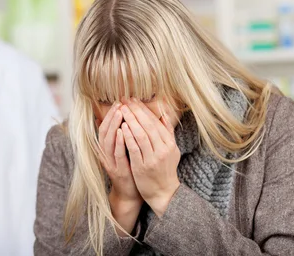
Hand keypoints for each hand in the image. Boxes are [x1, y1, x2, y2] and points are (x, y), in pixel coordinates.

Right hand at [97, 102, 141, 234]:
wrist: (130, 193)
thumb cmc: (130, 169)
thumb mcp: (126, 151)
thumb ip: (123, 136)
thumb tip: (123, 120)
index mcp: (107, 148)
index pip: (105, 127)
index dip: (110, 114)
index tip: (118, 102)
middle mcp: (105, 154)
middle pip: (104, 131)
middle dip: (111, 116)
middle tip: (118, 104)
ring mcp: (110, 162)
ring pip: (108, 141)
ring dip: (113, 126)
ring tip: (119, 113)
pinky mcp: (117, 170)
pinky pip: (116, 154)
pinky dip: (118, 142)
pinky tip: (122, 132)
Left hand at [120, 99, 180, 217]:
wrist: (164, 193)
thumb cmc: (165, 169)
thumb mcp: (171, 150)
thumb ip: (167, 132)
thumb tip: (163, 114)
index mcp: (169, 143)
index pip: (155, 122)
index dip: (143, 109)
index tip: (133, 100)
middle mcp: (163, 150)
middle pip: (148, 126)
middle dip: (135, 111)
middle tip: (125, 100)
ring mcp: (153, 159)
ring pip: (141, 135)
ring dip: (130, 121)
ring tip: (122, 110)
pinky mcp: (142, 167)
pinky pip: (134, 149)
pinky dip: (128, 137)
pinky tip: (121, 127)